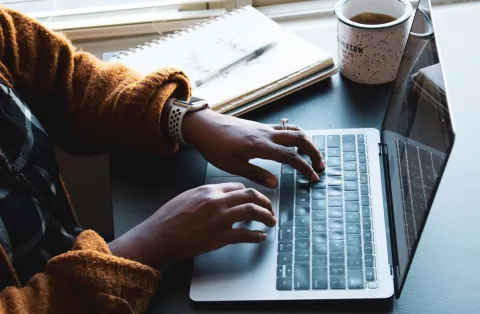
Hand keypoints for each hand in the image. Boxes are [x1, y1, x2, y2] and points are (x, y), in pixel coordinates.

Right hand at [109, 182, 274, 267]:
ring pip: (253, 211)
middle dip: (265, 202)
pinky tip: (261, 237)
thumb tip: (221, 196)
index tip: (255, 199)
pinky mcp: (220, 237)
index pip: (238, 187)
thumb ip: (206, 194)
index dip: (250, 193)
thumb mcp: (187, 196)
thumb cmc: (169, 218)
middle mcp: (217, 201)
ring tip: (270, 221)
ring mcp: (220, 219)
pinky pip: (245, 234)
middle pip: (251, 195)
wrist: (159, 236)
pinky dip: (257, 236)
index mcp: (209, 190)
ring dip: (266, 216)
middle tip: (270, 209)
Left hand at [183, 109, 324, 188]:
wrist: (205, 126)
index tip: (313, 178)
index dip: (305, 168)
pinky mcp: (261, 126)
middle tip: (320, 166)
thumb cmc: (215, 147)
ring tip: (313, 155)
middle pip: (300, 138)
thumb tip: (275, 184)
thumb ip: (256, 174)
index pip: (291, 156)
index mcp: (261, 146)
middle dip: (314, 151)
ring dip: (307, 142)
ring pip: (294, 130)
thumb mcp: (233, 166)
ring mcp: (265, 128)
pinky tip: (295, 144)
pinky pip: (285, 128)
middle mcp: (267, 134)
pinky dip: (296, 135)